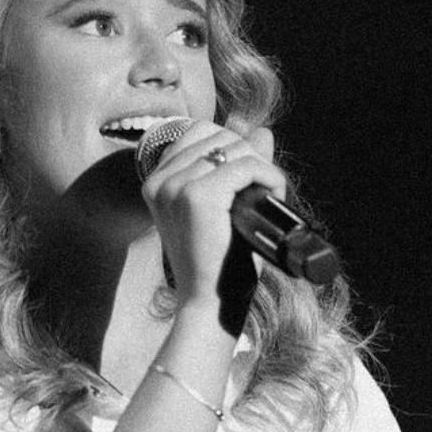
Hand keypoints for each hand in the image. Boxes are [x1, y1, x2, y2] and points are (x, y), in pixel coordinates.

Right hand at [140, 121, 286, 310]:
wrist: (210, 302)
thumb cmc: (219, 260)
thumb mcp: (225, 205)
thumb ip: (240, 163)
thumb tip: (261, 129)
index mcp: (156, 181)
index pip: (199, 131)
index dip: (232, 147)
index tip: (246, 178)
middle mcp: (160, 181)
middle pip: (220, 136)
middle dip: (250, 158)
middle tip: (261, 194)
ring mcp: (176, 187)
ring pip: (236, 148)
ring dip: (262, 170)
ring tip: (266, 199)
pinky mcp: (198, 197)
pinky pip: (247, 166)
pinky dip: (270, 178)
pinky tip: (274, 197)